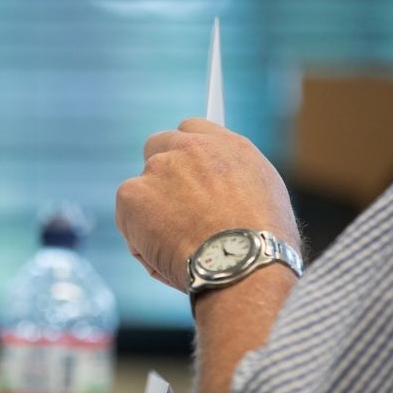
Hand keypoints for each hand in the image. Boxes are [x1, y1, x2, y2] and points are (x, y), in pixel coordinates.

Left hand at [114, 118, 300, 291]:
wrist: (242, 262)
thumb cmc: (262, 246)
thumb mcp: (265, 200)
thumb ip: (231, 183)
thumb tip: (212, 193)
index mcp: (227, 146)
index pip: (192, 130)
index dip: (186, 152)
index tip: (183, 169)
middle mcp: (190, 148)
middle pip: (158, 146)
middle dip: (159, 173)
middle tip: (167, 209)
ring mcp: (158, 168)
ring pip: (140, 188)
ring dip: (149, 213)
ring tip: (176, 247)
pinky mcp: (132, 193)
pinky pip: (127, 217)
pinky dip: (137, 238)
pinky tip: (162, 256)